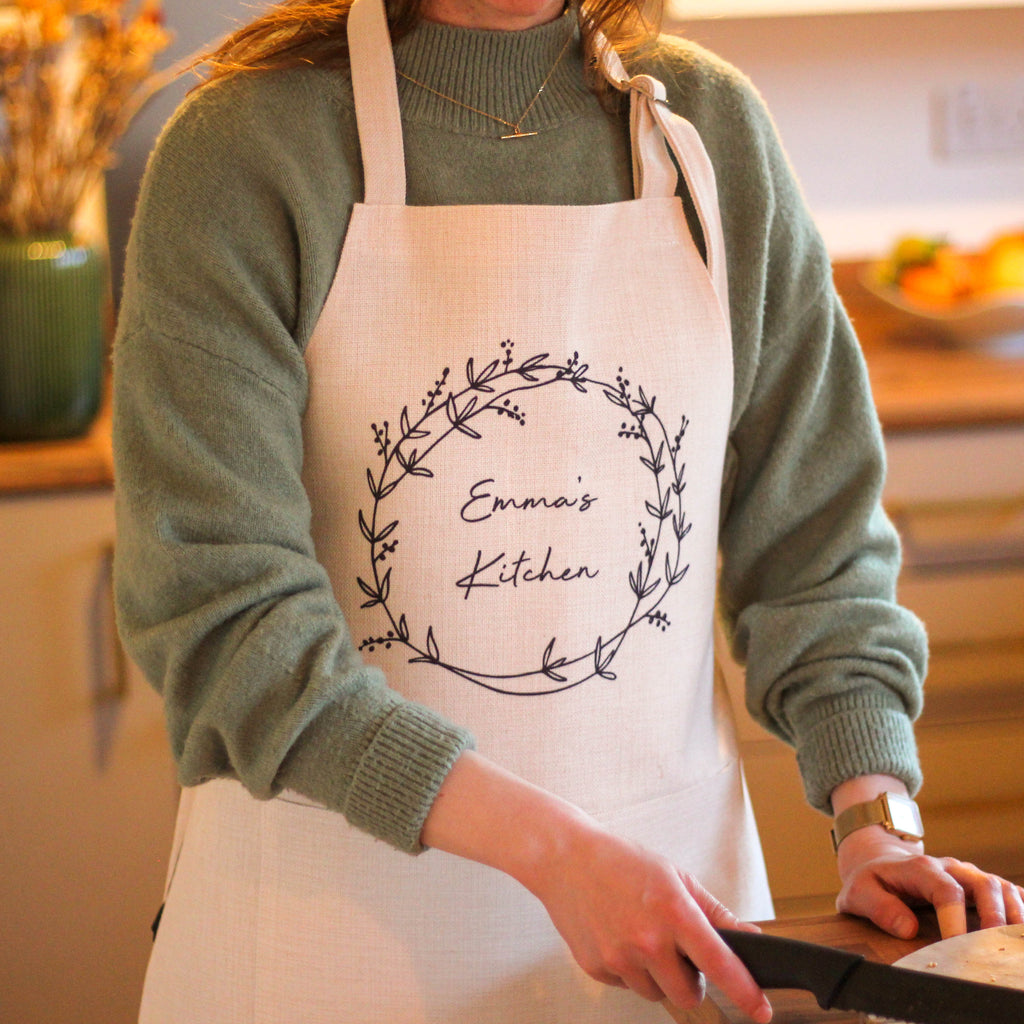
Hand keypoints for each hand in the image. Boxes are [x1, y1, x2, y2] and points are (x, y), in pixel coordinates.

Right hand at [422, 752, 772, 1022]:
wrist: (565, 858)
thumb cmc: (620, 861)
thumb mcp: (675, 876)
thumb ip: (715, 912)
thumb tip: (749, 938)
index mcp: (673, 911)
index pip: (720, 963)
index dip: (745, 992)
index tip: (761, 1010)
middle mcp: (647, 940)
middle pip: (689, 995)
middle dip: (691, 981)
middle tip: (679, 952)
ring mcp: (619, 957)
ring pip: (656, 994)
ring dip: (657, 975)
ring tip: (641, 935)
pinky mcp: (596, 967)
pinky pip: (627, 986)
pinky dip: (629, 969)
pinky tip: (618, 935)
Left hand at [835, 827, 1023, 938]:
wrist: (879, 862)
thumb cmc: (870, 881)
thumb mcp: (859, 891)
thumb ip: (879, 908)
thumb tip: (907, 929)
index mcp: (920, 868)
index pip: (945, 891)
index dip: (956, 920)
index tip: (957, 948)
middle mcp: (950, 868)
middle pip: (983, 884)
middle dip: (994, 917)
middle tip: (994, 948)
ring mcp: (967, 874)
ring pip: (1000, 886)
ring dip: (1014, 914)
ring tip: (1015, 942)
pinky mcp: (977, 884)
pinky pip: (1007, 891)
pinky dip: (1020, 907)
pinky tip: (1022, 928)